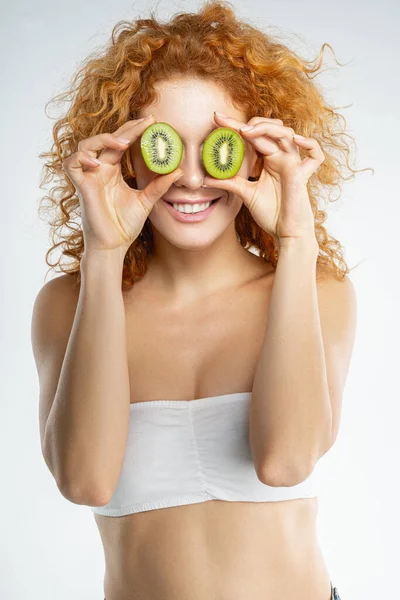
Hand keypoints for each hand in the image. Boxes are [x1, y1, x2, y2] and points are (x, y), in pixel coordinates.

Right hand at [62, 115, 183, 252]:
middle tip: (146, 123)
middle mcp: (99, 170)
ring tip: (123, 144)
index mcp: (112, 170)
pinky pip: (70, 164)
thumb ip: (160, 185)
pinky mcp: (80, 187)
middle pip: (105, 139)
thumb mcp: (147, 200)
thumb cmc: (125, 225)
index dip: (133, 130)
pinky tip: (97, 162)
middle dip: (125, 128)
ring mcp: (88, 177)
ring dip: (102, 140)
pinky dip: (81, 158)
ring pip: (85, 145)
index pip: (120, 142)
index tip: (153, 121)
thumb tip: (179, 171)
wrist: (114, 245)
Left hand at [203, 112, 324, 245]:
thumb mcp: (245, 194)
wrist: (285, 233)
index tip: (216, 119)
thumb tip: (204, 179)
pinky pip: (315, 156)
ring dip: (267, 128)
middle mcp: (282, 157)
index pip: (253, 135)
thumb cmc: (271, 214)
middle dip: (246, 123)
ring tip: (246, 132)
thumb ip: (229, 183)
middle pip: (267, 130)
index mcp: (269, 158)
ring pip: (287, 134)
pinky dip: (310, 145)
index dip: (235, 125)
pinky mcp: (303, 175)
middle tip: (225, 123)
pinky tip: (295, 140)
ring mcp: (294, 164)